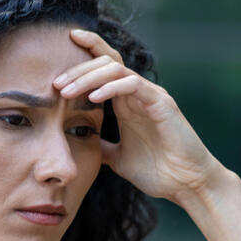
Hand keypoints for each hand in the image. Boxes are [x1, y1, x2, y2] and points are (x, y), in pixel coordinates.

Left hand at [54, 29, 240, 240]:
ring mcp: (150, 96)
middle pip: (105, 63)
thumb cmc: (158, 171)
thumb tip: (81, 143)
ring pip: (116, 69)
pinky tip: (93, 99)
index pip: (104, 68)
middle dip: (78, 69)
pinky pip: (133, 85)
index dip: (85, 55)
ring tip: (66, 91)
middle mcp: (137, 93)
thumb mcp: (117, 158)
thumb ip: (101, 146)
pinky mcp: (161, 104)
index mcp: (126, 102)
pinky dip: (111, 87)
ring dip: (88, 77)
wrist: (186, 185)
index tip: (59, 55)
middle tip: (55, 83)